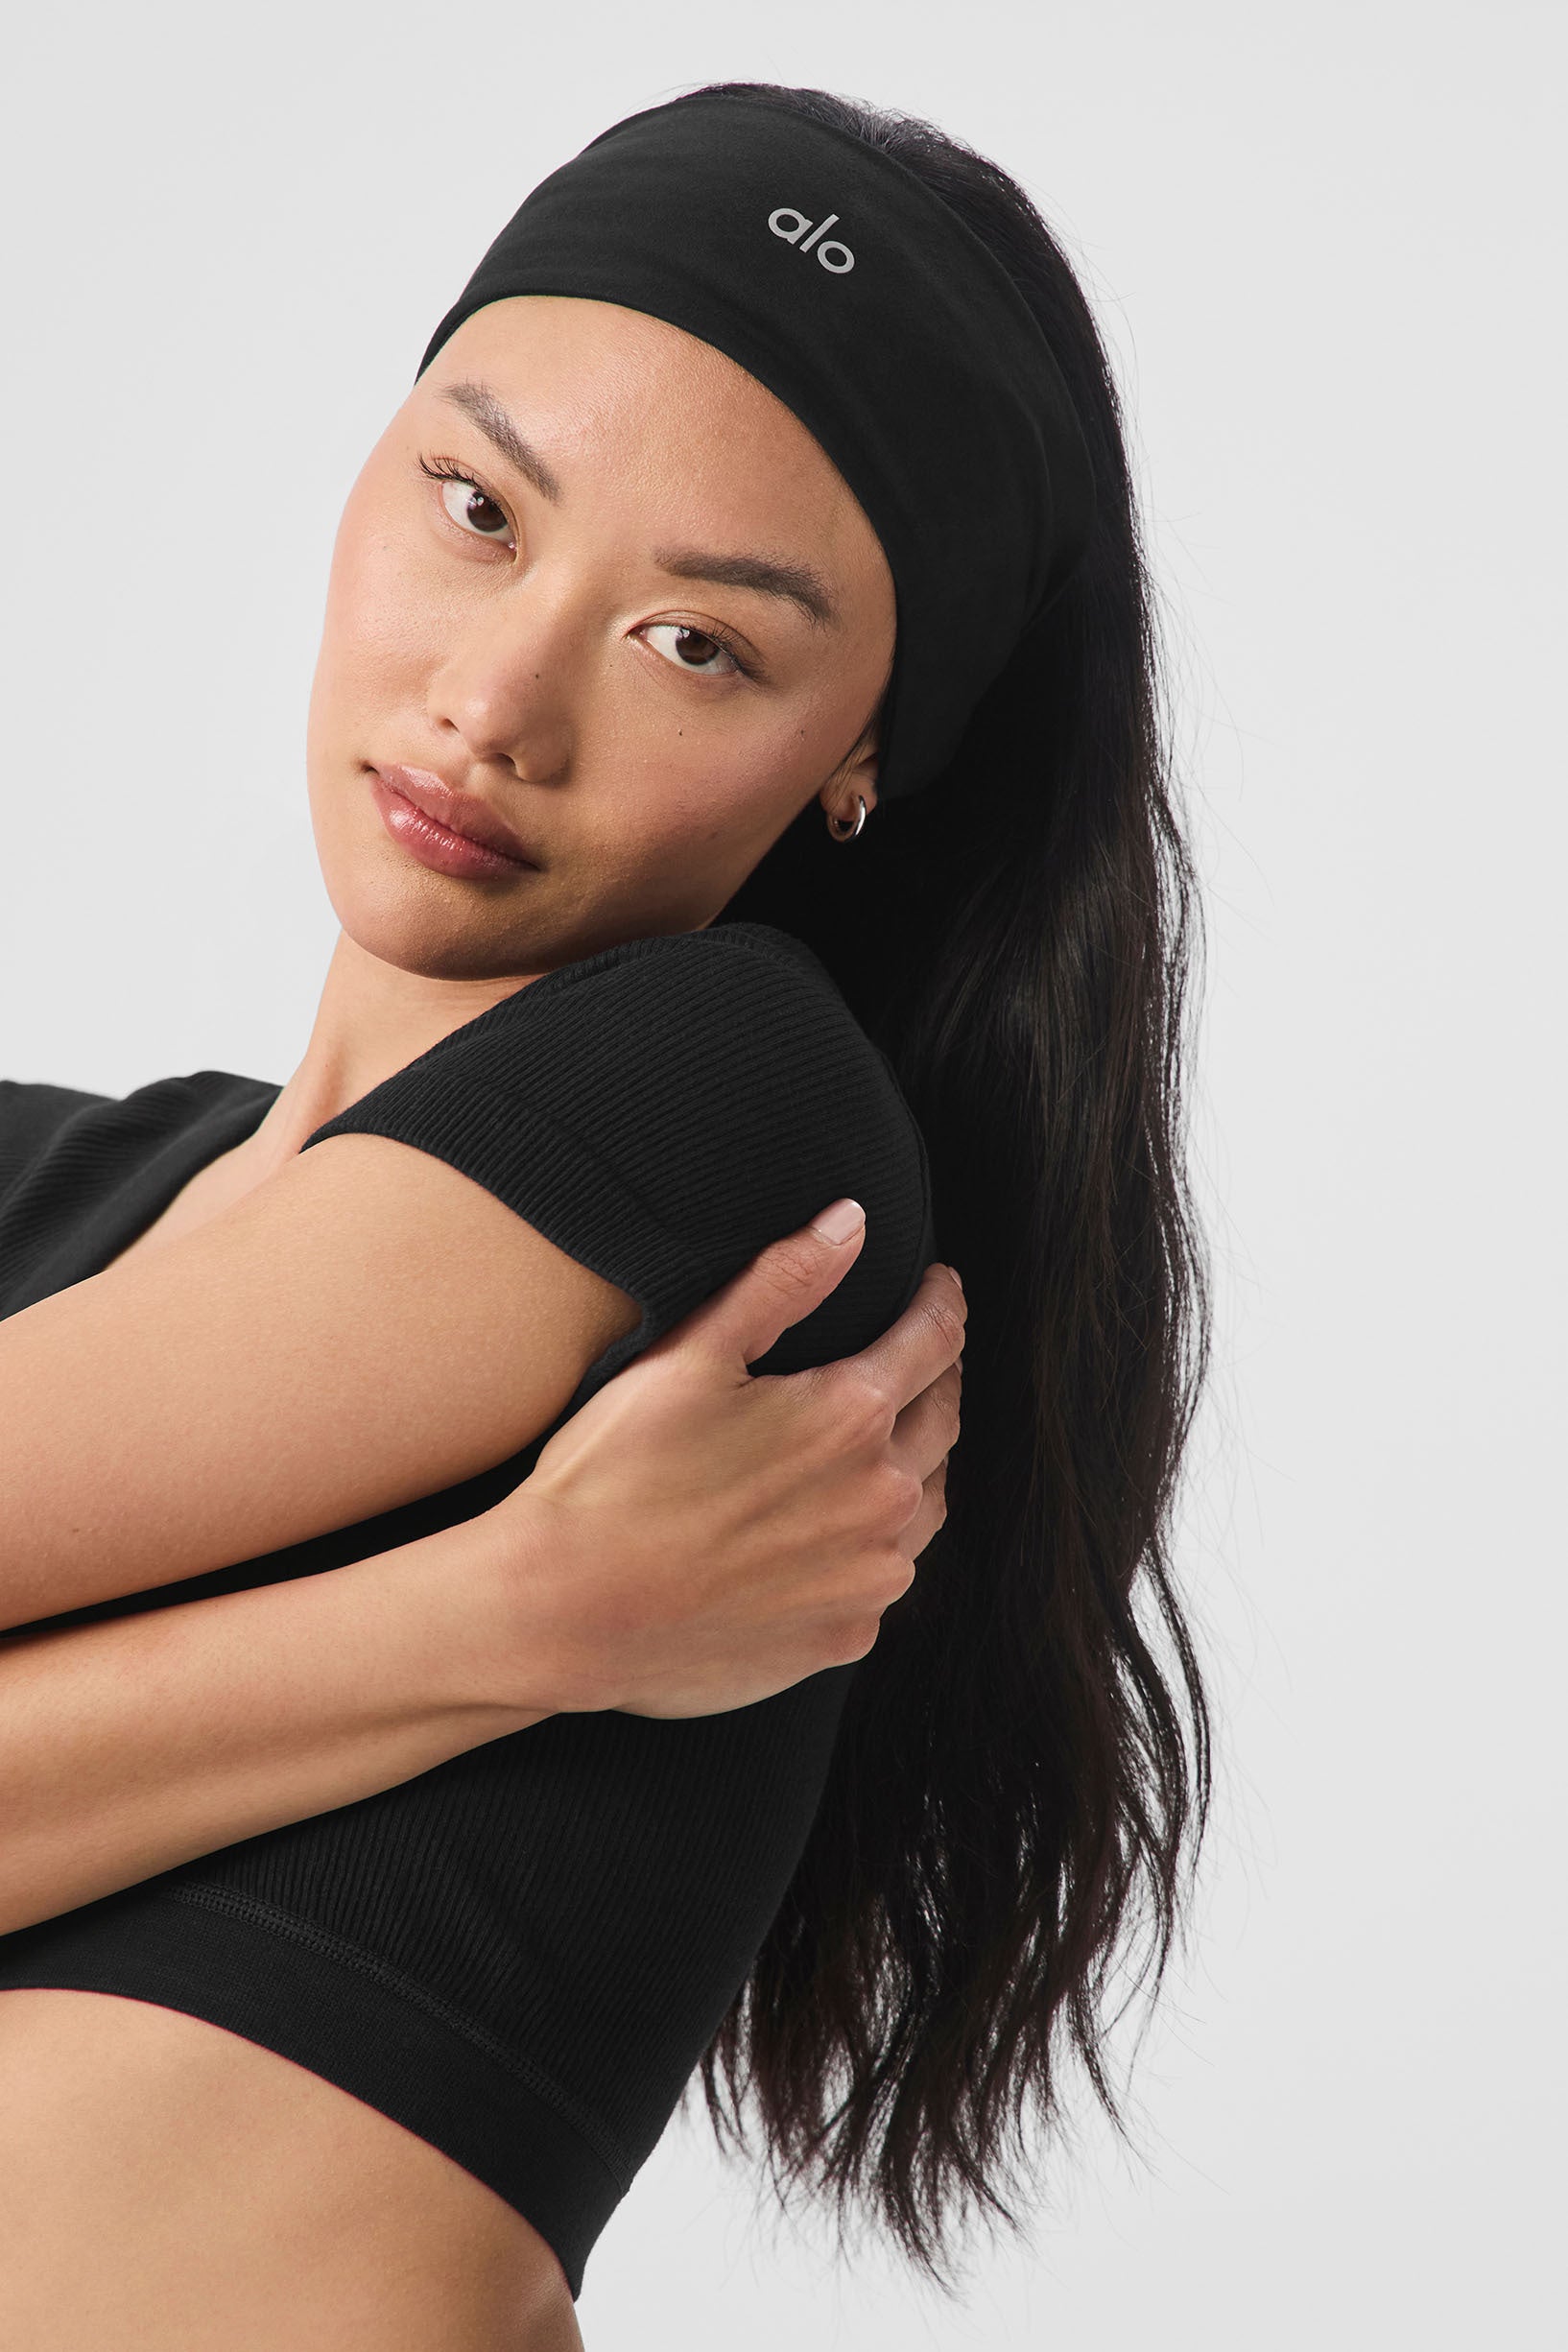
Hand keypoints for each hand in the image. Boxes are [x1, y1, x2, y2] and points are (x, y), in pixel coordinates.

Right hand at [475, 1207, 964, 1719]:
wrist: (560, 1612)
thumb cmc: (612, 1476)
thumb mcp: (690, 1355)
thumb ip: (782, 1282)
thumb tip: (850, 1223)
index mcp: (851, 1417)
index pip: (934, 1341)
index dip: (941, 1302)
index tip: (940, 1285)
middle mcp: (880, 1501)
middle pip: (943, 1421)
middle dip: (937, 1377)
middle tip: (923, 1354)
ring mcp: (867, 1579)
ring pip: (927, 1505)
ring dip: (918, 1464)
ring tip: (894, 1440)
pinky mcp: (842, 1637)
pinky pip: (885, 1578)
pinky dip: (876, 1545)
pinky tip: (839, 1532)